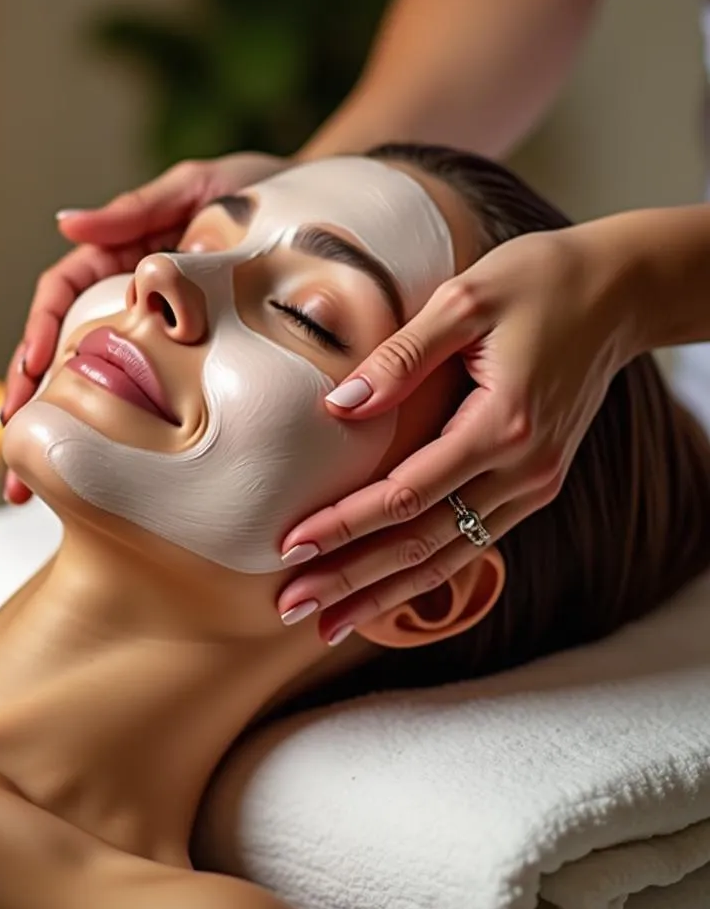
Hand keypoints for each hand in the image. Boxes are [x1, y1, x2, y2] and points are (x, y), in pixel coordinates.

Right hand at [2, 152, 289, 502]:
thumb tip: (64, 222)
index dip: (40, 329)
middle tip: (9, 446)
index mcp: (120, 255)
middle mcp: (126, 297)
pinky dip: (114, 433)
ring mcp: (152, 331)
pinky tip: (96, 471)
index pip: (62, 294)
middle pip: (61, 349)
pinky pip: (141, 397)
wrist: (322, 220)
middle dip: (31, 396)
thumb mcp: (197, 190)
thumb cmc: (256, 195)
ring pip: (91, 382)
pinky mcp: (183, 361)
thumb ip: (136, 212)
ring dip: (57, 428)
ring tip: (25, 487)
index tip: (34, 367)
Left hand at [275, 224, 637, 642]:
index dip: (345, 525)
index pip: (407, 494)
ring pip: (448, 556)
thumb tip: (338, 407)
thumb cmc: (538, 283)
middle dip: (353, 579)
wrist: (619, 294)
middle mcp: (524, 470)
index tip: (290, 546)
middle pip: (423, 543)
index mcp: (504, 425)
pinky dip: (425, 574)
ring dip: (384, 592)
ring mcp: (533, 484)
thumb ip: (400, 356)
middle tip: (292, 607)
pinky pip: (471, 542)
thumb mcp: (465, 300)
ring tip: (328, 625)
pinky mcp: (533, 484)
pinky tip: (386, 591)